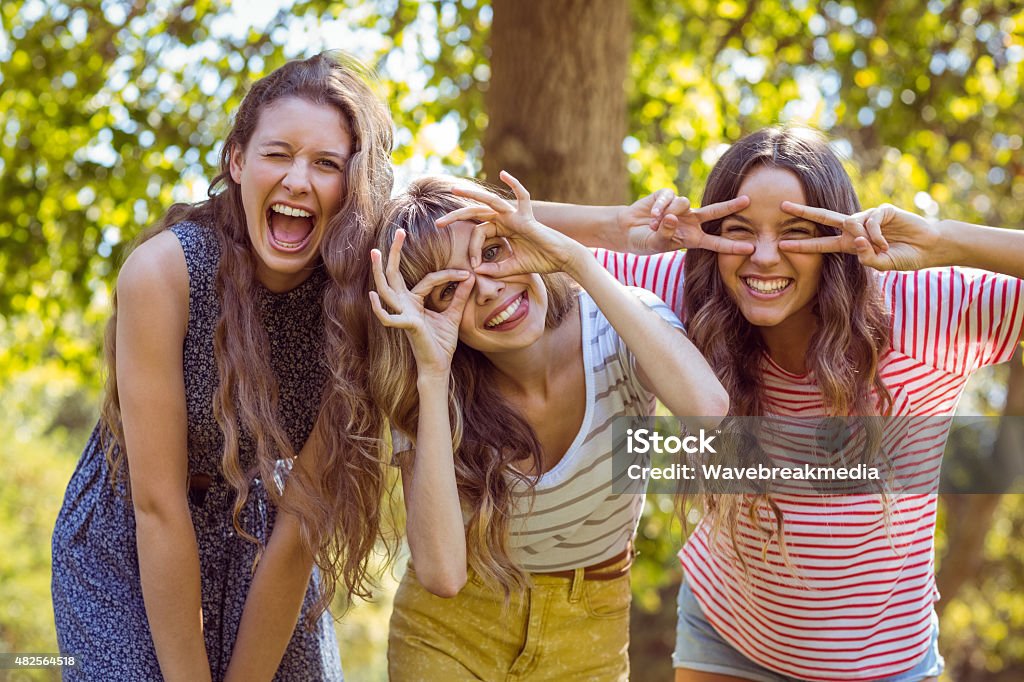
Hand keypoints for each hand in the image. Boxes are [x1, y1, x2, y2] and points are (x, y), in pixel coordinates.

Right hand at [369, 230, 473, 376]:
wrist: (440, 365)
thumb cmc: (442, 343)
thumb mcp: (453, 315)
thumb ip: (459, 297)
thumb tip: (470, 276)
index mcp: (414, 302)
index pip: (428, 279)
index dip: (448, 275)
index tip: (467, 273)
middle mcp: (404, 305)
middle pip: (394, 275)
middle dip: (394, 253)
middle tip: (398, 231)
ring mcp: (403, 314)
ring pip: (386, 289)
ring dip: (379, 271)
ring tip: (374, 252)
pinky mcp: (407, 326)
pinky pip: (388, 317)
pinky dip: (380, 308)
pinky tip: (373, 295)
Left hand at [436, 170, 589, 277]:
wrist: (562, 260)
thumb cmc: (540, 262)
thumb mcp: (512, 268)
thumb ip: (494, 269)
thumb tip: (476, 272)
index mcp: (501, 230)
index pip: (478, 233)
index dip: (472, 249)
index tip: (474, 265)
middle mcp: (506, 219)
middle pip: (477, 213)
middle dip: (457, 216)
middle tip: (438, 224)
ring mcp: (516, 215)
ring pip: (490, 201)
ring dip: (471, 194)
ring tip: (454, 190)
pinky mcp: (527, 216)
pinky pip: (522, 196)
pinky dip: (515, 184)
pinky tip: (503, 173)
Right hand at [622, 191, 753, 255]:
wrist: (627, 230)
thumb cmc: (645, 241)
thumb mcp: (656, 244)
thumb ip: (665, 234)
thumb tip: (672, 217)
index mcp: (693, 238)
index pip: (716, 243)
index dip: (732, 245)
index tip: (751, 248)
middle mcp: (690, 221)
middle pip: (715, 212)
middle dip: (731, 206)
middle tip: (748, 200)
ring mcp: (680, 208)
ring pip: (683, 204)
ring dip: (668, 214)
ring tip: (653, 225)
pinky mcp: (667, 196)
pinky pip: (669, 197)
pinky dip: (659, 207)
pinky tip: (651, 214)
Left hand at [778, 202, 941, 270]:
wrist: (928, 248)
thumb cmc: (904, 257)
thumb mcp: (882, 265)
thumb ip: (867, 258)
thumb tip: (856, 242)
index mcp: (850, 243)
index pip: (821, 243)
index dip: (803, 244)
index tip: (782, 244)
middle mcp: (855, 228)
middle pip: (824, 218)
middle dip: (803, 212)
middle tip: (782, 206)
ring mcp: (868, 217)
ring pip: (852, 225)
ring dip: (865, 240)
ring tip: (882, 248)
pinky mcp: (882, 210)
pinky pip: (870, 222)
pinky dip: (877, 235)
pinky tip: (888, 243)